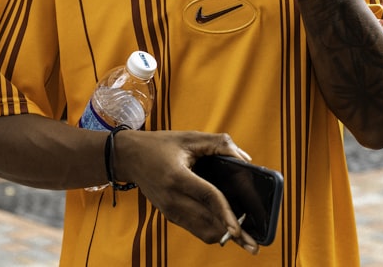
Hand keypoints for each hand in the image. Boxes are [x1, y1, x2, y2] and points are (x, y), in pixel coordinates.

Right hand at [114, 129, 260, 253]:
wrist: (129, 157)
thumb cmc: (160, 145)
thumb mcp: (189, 137)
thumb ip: (219, 143)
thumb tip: (245, 159)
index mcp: (177, 177)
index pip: (207, 198)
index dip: (226, 215)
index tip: (239, 230)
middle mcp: (172, 199)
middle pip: (207, 223)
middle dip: (232, 235)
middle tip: (254, 245)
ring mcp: (169, 210)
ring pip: (202, 232)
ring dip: (223, 235)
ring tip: (244, 240)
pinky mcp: (169, 215)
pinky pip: (194, 229)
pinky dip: (212, 230)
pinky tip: (226, 228)